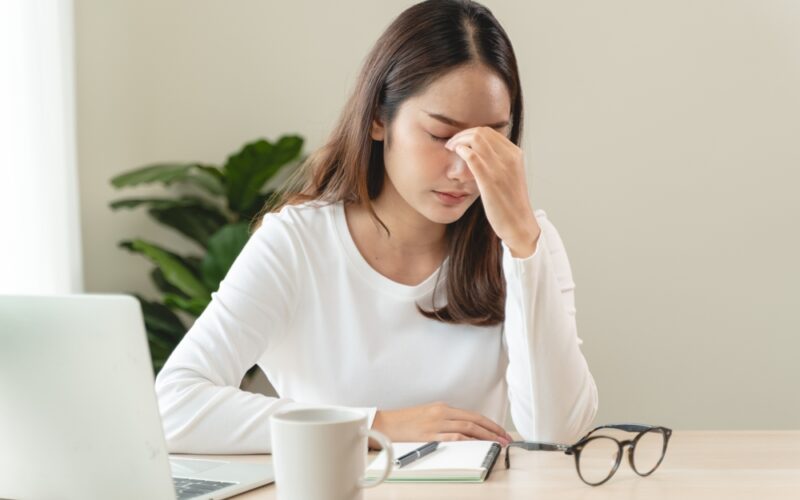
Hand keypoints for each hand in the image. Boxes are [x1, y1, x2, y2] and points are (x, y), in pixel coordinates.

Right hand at [369, 402, 512, 448]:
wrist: (384, 424)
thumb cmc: (404, 422)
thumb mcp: (427, 415)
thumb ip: (445, 420)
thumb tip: (463, 430)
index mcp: (442, 407)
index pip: (472, 415)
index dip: (490, 423)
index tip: (501, 432)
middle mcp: (441, 413)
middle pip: (474, 420)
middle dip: (493, 430)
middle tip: (506, 439)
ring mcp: (435, 424)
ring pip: (467, 428)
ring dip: (485, 436)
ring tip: (498, 444)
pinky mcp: (429, 435)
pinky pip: (453, 437)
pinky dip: (467, 440)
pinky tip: (477, 445)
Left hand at [445, 127, 540, 257]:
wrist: (519, 224)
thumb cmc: (510, 203)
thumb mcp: (509, 176)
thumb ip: (499, 162)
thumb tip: (482, 153)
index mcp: (515, 154)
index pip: (489, 132)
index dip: (470, 132)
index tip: (460, 141)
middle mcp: (510, 157)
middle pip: (481, 132)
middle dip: (462, 134)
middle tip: (451, 144)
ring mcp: (500, 168)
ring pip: (476, 140)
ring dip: (458, 141)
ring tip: (450, 149)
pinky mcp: (490, 181)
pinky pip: (472, 157)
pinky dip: (461, 150)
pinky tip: (455, 154)